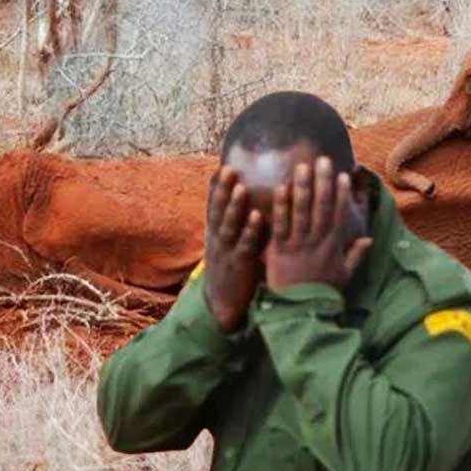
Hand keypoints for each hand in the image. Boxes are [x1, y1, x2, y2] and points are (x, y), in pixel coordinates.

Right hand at [202, 166, 263, 331]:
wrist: (222, 304)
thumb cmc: (231, 269)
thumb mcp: (228, 244)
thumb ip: (235, 224)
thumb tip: (247, 202)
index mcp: (215, 232)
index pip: (212, 205)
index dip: (215, 186)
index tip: (220, 166)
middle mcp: (217, 238)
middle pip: (217, 210)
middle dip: (222, 189)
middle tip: (229, 168)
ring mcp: (226, 251)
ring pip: (228, 225)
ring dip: (233, 205)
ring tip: (240, 187)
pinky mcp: (238, 264)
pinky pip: (244, 244)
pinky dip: (251, 229)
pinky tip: (258, 216)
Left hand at [265, 157, 372, 291]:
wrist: (299, 313)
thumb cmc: (322, 294)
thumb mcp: (344, 276)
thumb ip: (356, 256)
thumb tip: (369, 239)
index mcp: (332, 247)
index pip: (339, 215)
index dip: (341, 194)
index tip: (342, 175)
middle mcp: (316, 243)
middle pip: (320, 207)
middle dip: (322, 183)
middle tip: (322, 160)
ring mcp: (297, 245)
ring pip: (300, 212)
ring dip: (302, 188)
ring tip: (302, 167)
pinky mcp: (278, 250)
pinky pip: (280, 224)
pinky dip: (281, 206)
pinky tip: (281, 188)